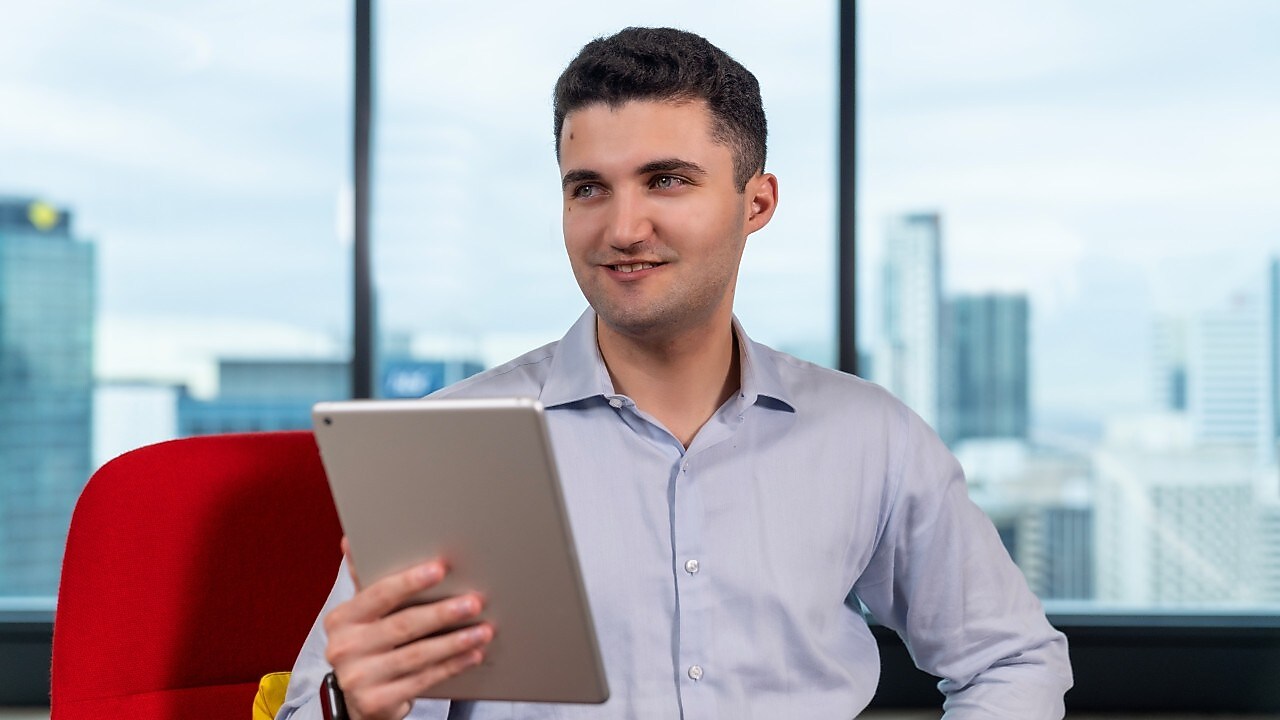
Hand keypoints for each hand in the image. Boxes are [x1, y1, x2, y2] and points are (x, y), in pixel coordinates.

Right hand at [323, 539, 493, 719]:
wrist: (358, 699)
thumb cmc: (368, 646)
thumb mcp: (361, 616)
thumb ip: (364, 581)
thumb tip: (351, 540)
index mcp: (341, 619)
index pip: (379, 594)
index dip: (410, 581)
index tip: (440, 568)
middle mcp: (344, 648)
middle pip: (403, 625)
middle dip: (443, 612)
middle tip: (475, 602)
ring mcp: (359, 678)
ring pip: (417, 655)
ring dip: (455, 642)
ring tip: (483, 630)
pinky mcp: (376, 702)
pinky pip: (423, 680)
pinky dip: (451, 666)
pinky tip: (471, 654)